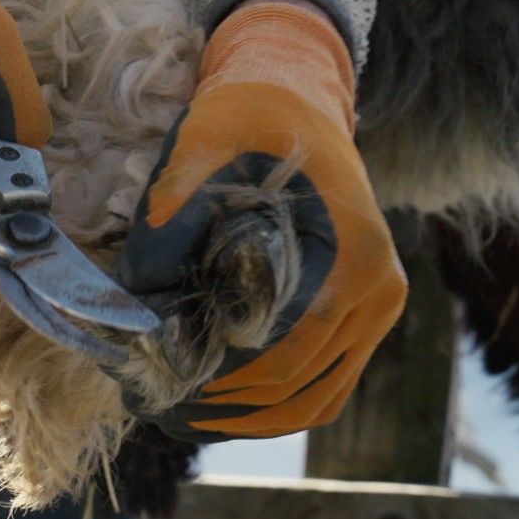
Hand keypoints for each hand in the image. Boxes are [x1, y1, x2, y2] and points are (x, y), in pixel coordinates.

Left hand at [118, 0, 406, 438]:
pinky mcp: (368, 319)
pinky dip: (275, 407)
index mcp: (351, 252)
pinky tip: (222, 406)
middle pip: (296, 384)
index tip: (159, 386)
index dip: (218, 380)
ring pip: (314, 400)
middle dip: (223, 404)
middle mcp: (379, 288)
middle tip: (156, 408)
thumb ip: (170, 222)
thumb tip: (138, 310)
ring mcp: (380, 307)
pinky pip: (325, 388)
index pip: (283, 351)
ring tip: (181, 415)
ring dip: (248, 417)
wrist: (294, 101)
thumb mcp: (198, 154)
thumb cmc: (244, 123)